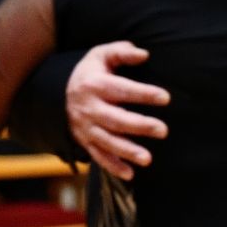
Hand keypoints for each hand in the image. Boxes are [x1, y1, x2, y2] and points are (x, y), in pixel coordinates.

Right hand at [65, 41, 166, 180]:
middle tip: (163, 130)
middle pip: (115, 119)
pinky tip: (130, 174)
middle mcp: (88, 108)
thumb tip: (144, 54)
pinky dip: (113, 166)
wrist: (60, 91)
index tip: (166, 98)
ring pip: (106, 141)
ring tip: (148, 159)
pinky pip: (98, 156)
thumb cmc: (92, 72)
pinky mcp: (84, 141)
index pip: (122, 90)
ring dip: (127, 151)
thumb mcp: (101, 55)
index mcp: (94, 85)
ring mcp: (85, 127)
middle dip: (139, 126)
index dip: (143, 93)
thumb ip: (122, 52)